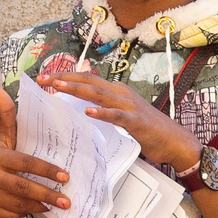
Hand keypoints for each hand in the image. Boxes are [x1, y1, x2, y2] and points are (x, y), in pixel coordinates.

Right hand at [0, 84, 73, 217]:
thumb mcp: (1, 135)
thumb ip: (5, 114)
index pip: (26, 164)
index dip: (46, 170)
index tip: (65, 176)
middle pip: (24, 188)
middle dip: (48, 195)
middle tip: (67, 200)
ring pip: (19, 204)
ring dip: (41, 206)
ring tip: (58, 205)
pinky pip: (11, 214)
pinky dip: (26, 213)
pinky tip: (39, 209)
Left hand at [39, 68, 202, 174]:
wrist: (174, 141)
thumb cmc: (148, 129)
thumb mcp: (122, 113)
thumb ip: (105, 106)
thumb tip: (83, 104)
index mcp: (116, 90)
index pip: (87, 78)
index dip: (66, 76)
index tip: (45, 78)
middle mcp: (121, 93)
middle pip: (88, 80)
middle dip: (64, 78)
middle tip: (42, 79)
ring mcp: (129, 105)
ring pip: (98, 93)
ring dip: (77, 89)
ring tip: (58, 86)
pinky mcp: (136, 121)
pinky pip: (116, 115)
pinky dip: (102, 112)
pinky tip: (88, 112)